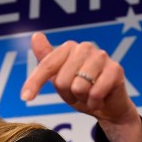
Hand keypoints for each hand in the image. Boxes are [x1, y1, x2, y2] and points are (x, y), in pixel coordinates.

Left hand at [21, 32, 138, 126]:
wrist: (107, 106)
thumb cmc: (80, 90)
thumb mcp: (58, 79)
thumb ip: (45, 60)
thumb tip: (35, 35)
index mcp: (68, 48)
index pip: (47, 66)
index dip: (35, 83)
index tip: (25, 98)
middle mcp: (85, 47)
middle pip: (62, 80)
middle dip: (67, 94)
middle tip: (77, 93)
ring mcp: (101, 56)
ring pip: (78, 86)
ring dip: (82, 98)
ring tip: (88, 95)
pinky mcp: (116, 69)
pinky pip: (95, 92)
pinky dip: (94, 102)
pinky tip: (99, 99)